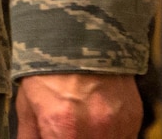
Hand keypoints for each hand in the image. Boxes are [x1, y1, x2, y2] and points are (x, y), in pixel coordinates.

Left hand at [15, 74, 140, 138]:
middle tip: (67, 129)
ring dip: (94, 136)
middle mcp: (96, 131)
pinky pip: (125, 138)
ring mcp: (118, 126)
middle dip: (74, 137)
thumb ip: (30, 133)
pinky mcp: (134, 118)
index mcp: (64, 128)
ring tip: (80, 122)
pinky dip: (111, 134)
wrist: (79, 32)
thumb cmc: (47, 64)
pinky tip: (97, 119)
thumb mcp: (28, 100)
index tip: (54, 134)